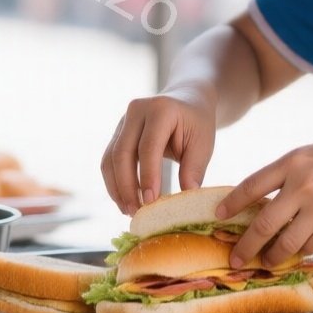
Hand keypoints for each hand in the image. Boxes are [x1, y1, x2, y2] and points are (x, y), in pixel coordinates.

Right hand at [101, 86, 216, 213]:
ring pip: (110, 159)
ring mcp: (123, 121)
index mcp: (160, 109)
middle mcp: (136, 111)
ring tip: (129, 210)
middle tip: (136, 212)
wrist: (187, 100)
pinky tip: (124, 200)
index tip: (150, 202)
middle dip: (126, 186)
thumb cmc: (197, 124)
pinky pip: (109, 160)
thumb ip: (194, 169)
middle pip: (122, 153)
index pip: (148, 147)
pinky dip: (114, 182)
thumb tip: (184, 198)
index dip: (147, 176)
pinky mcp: (117, 133)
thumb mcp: (203, 144)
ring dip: (116, 188)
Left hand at [216, 138, 312, 267]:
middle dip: (245, 245)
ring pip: (285, 242)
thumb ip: (286, 174)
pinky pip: (309, 246)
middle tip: (235, 258)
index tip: (218, 216)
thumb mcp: (311, 155)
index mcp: (292, 161)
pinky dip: (300, 252)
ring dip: (272, 257)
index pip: (251, 185)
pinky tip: (295, 254)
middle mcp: (302, 184)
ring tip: (265, 263)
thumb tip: (259, 201)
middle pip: (263, 223)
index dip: (231, 204)